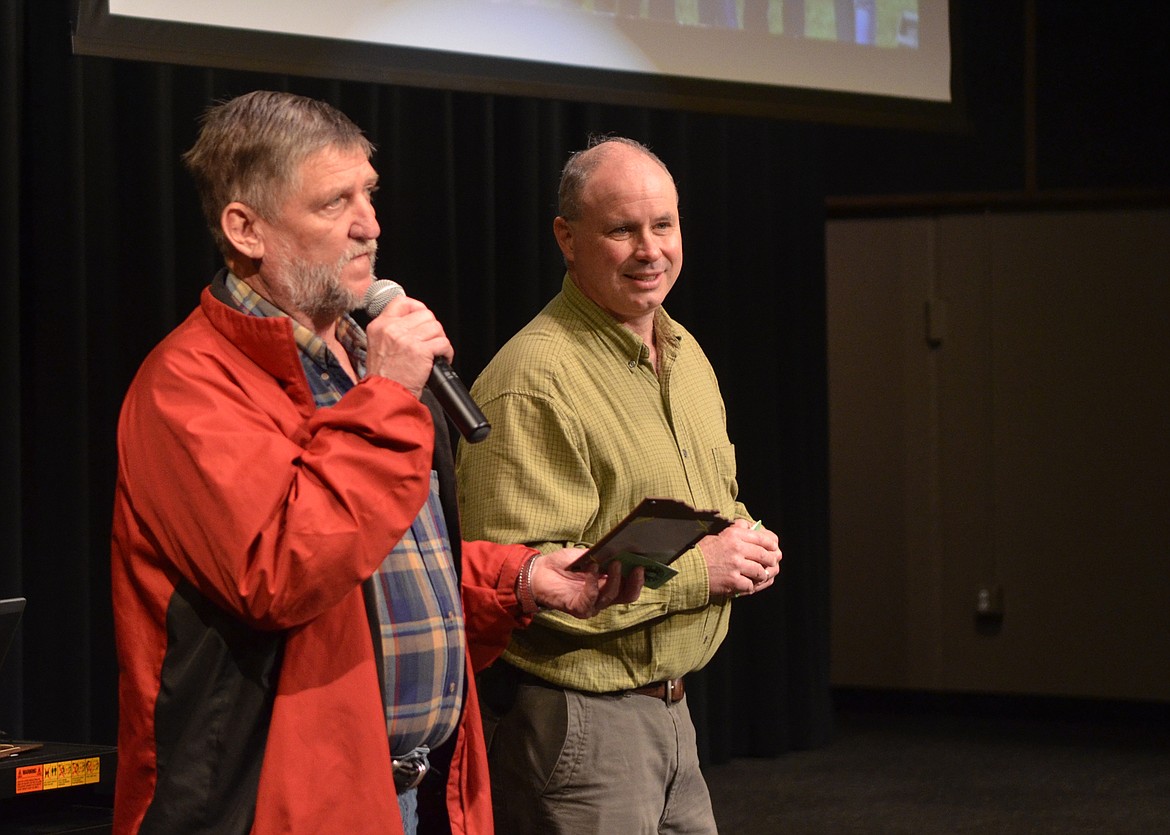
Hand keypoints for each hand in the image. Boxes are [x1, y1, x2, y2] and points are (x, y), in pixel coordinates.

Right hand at [363, 293, 452, 396]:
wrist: (386, 396)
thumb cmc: (384, 377)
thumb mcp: (377, 347)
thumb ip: (391, 332)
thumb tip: (413, 322)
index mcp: (379, 326)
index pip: (402, 302)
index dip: (417, 308)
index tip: (423, 319)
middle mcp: (392, 329)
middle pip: (425, 314)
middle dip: (432, 328)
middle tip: (431, 342)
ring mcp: (406, 339)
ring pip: (436, 327)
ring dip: (440, 340)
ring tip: (436, 353)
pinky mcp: (421, 351)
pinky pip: (443, 343)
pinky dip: (447, 352)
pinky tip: (441, 359)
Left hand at [529, 549, 644, 617]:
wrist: (538, 572)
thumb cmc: (564, 564)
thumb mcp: (588, 556)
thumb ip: (603, 555)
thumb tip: (622, 548)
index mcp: (609, 586)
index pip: (630, 587)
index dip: (641, 578)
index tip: (648, 563)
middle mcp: (603, 598)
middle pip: (627, 596)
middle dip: (635, 582)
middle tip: (638, 566)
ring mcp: (591, 605)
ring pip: (611, 596)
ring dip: (615, 579)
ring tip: (616, 562)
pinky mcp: (578, 608)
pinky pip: (590, 598)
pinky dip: (593, 582)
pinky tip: (592, 568)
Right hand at [699, 519, 781, 599]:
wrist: (687, 569)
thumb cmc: (702, 551)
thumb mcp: (718, 533)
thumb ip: (736, 529)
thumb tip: (751, 526)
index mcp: (734, 535)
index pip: (761, 538)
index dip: (771, 544)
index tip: (774, 547)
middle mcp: (737, 549)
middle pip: (764, 555)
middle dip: (771, 560)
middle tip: (773, 562)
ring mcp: (736, 566)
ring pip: (761, 571)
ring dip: (763, 575)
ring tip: (762, 575)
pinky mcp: (733, 582)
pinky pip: (751, 585)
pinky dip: (751, 586)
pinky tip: (748, 585)